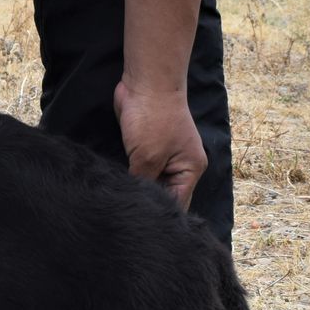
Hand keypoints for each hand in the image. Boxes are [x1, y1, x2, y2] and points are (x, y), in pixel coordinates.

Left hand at [113, 80, 206, 209]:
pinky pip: (139, 170)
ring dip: (138, 189)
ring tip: (123, 204)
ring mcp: (163, 156)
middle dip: (149, 202)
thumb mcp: (148, 158)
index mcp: (190, 169)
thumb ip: (143, 183)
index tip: (143, 226)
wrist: (145, 83)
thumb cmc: (153, 118)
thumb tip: (136, 203)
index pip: (178, 203)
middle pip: (165, 194)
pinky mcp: (146, 148)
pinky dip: (131, 177)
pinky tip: (119, 187)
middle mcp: (180, 166)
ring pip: (150, 183)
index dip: (162, 215)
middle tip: (129, 217)